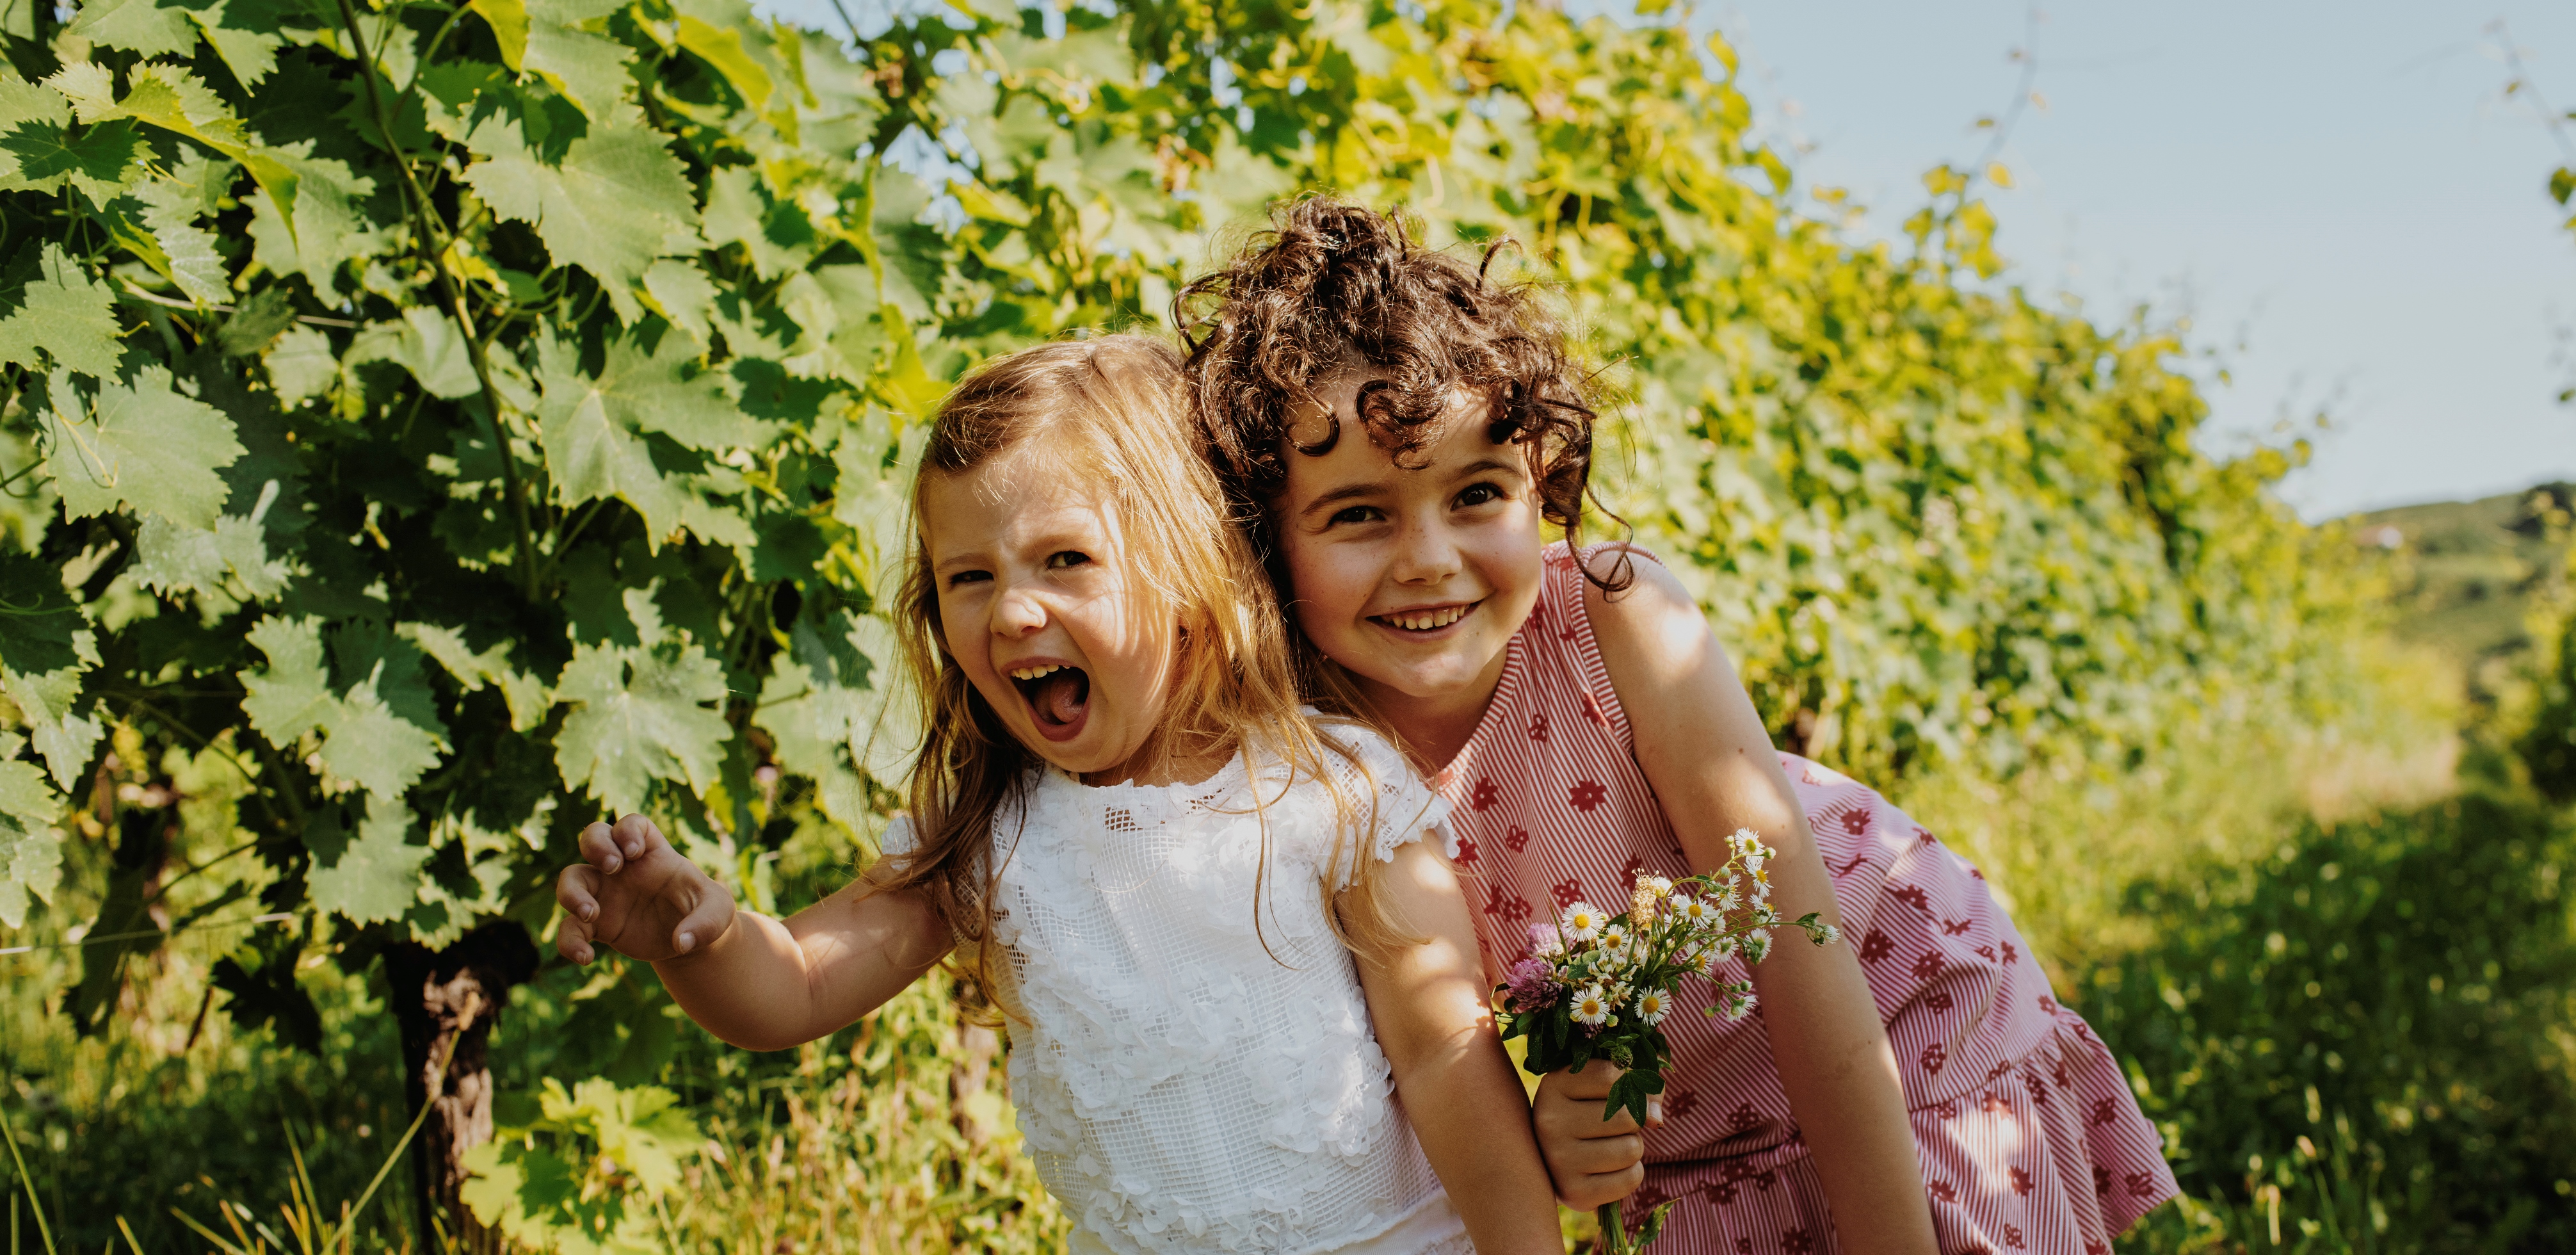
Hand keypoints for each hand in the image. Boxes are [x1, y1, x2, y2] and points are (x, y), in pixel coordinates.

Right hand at [555, 814, 735, 964]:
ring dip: (572, 892)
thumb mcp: (719, 912)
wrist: (689, 941)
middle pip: (593, 837)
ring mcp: (605, 894)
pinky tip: (586, 957)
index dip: (628, 830)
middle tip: (613, 867)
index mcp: (653, 854)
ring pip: (571, 879)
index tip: (635, 852)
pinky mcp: (597, 924)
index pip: (633, 824)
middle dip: (595, 844)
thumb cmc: (704, 913)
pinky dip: (569, 941)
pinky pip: (570, 927)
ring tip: (590, 913)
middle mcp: (623, 869)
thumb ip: (706, 922)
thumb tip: (683, 942)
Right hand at [1534, 1063, 1663, 1209]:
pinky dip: (1631, 1172)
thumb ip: (1637, 1085)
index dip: (1628, 1083)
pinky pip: (1631, 1178)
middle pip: (1627, 1117)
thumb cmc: (1587, 1112)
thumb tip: (1656, 1119)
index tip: (1618, 1090)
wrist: (1553, 1160)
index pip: (1611, 1076)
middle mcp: (1549, 1122)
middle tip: (1612, 1125)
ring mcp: (1559, 1160)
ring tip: (1609, 1145)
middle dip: (1632, 1121)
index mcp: (1553, 1086)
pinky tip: (1610, 1168)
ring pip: (1632, 1149)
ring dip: (1631, 1146)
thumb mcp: (1603, 1086)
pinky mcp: (1575, 1192)